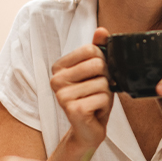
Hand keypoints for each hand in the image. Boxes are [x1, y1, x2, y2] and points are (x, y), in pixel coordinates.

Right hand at [49, 27, 112, 155]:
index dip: (102, 62)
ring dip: (106, 95)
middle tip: (96, 91)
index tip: (95, 76)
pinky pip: (103, 98)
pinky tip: (95, 112)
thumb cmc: (92, 98)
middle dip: (106, 79)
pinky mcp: (72, 109)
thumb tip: (101, 31)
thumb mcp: (97, 72)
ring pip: (103, 83)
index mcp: (59, 67)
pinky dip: (105, 106)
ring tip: (95, 103)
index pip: (90, 49)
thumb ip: (98, 50)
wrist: (88, 130)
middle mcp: (55, 80)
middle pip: (98, 64)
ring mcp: (62, 95)